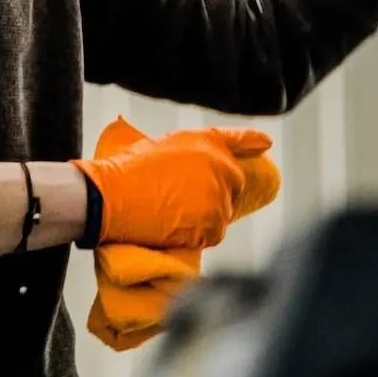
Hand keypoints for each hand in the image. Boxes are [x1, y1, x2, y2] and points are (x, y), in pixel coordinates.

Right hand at [82, 116, 280, 350]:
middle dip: (219, 194)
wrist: (112, 196)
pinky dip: (199, 236)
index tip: (265, 144)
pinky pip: (213, 234)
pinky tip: (175, 230)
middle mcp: (220, 165)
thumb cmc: (126, 170)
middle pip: (235, 184)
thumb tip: (200, 170)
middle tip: (187, 202)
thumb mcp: (160, 145)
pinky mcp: (213, 223)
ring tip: (173, 215)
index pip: (238, 139)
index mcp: (206, 141)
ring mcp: (219, 195)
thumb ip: (190, 154)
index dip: (252, 140)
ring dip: (205, 218)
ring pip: (223, 212)